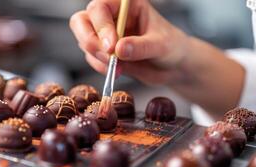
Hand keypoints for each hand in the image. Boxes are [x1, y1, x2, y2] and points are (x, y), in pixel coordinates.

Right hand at [70, 0, 189, 84]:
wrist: (173, 67)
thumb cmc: (172, 47)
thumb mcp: (161, 45)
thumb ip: (141, 46)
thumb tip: (119, 49)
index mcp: (126, 5)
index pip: (100, 7)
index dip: (101, 26)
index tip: (111, 47)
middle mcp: (112, 17)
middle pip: (81, 21)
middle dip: (90, 41)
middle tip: (107, 57)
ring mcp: (105, 35)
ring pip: (84, 41)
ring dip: (97, 57)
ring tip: (120, 68)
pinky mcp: (103, 52)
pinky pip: (91, 59)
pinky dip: (101, 67)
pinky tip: (119, 71)